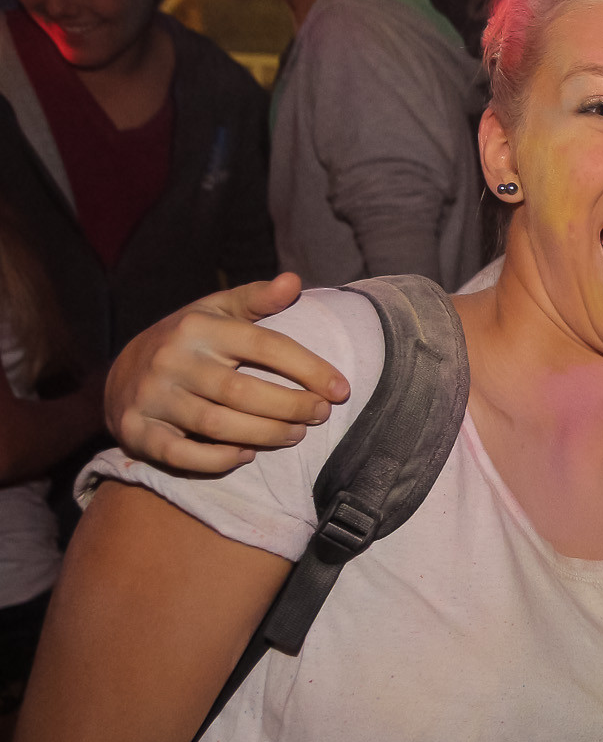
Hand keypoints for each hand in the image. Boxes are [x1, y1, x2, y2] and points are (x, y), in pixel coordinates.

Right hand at [105, 274, 351, 473]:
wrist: (121, 375)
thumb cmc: (188, 342)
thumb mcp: (217, 311)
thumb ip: (257, 299)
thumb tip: (293, 281)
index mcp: (198, 327)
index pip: (265, 345)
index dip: (309, 368)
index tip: (341, 389)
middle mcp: (172, 360)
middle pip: (243, 392)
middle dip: (291, 407)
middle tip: (319, 415)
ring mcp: (152, 396)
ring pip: (219, 425)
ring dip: (266, 435)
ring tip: (296, 434)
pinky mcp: (136, 431)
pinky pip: (183, 455)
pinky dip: (219, 460)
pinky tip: (247, 455)